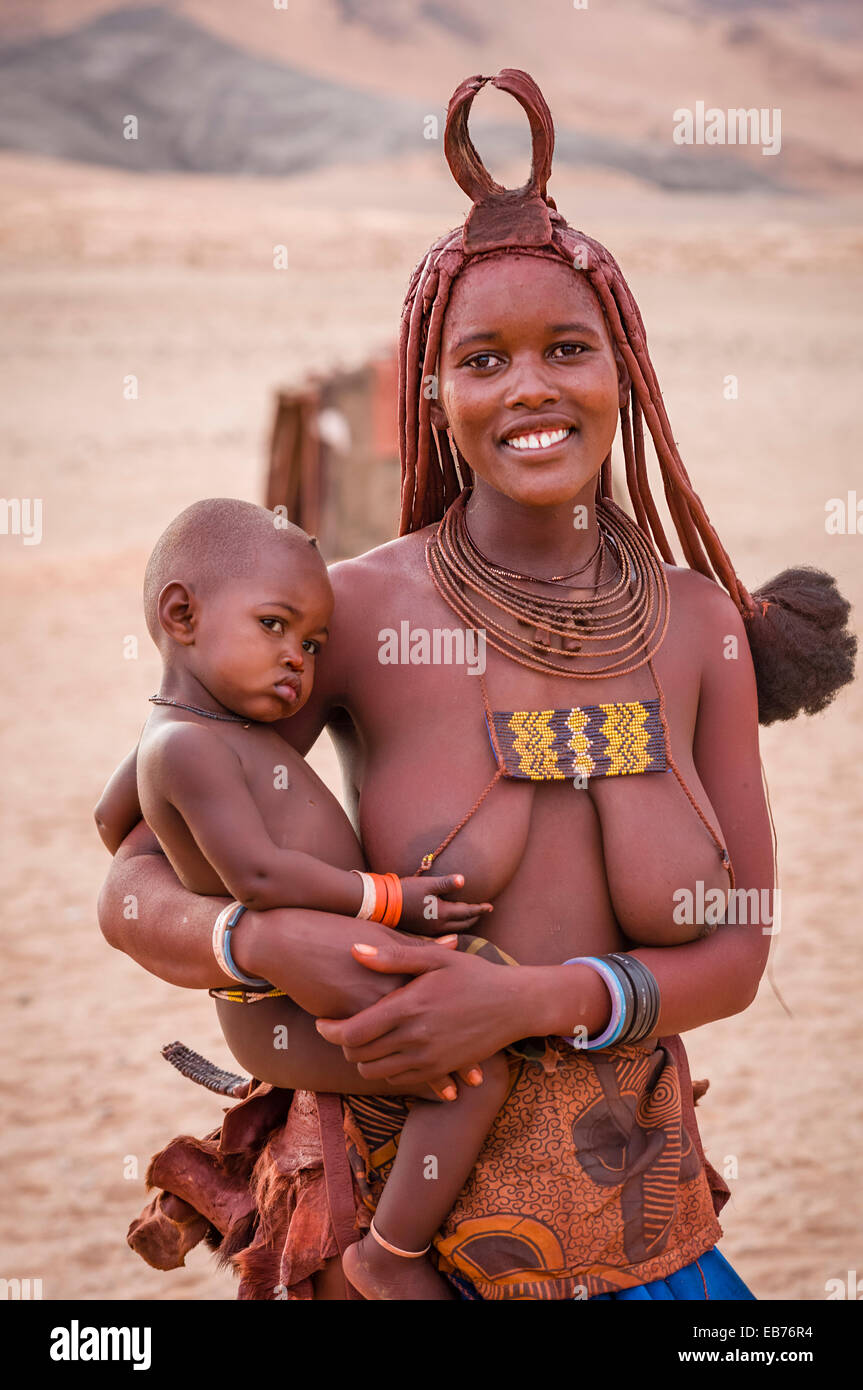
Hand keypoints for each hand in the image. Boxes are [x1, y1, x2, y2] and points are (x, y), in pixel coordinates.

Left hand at [315, 935, 537, 1086]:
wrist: (514, 1005)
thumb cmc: (474, 974)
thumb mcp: (435, 958)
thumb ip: (393, 957)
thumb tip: (355, 951)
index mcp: (409, 1007)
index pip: (352, 1032)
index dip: (329, 1030)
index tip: (321, 1022)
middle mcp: (415, 1039)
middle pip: (358, 1055)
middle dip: (343, 1044)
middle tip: (340, 1028)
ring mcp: (428, 1060)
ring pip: (374, 1072)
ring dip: (362, 1058)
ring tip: (363, 1038)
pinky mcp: (440, 1071)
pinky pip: (398, 1080)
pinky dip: (386, 1069)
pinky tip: (388, 1050)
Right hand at [398, 872, 492, 933]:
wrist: (384, 904)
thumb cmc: (406, 891)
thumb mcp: (427, 884)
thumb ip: (446, 883)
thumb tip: (464, 879)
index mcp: (443, 913)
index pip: (468, 912)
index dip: (480, 909)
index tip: (491, 906)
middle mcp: (439, 925)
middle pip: (464, 923)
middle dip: (475, 916)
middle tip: (484, 910)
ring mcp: (431, 931)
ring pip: (455, 929)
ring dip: (465, 923)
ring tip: (471, 916)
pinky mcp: (423, 932)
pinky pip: (444, 932)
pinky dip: (454, 927)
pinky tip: (452, 924)